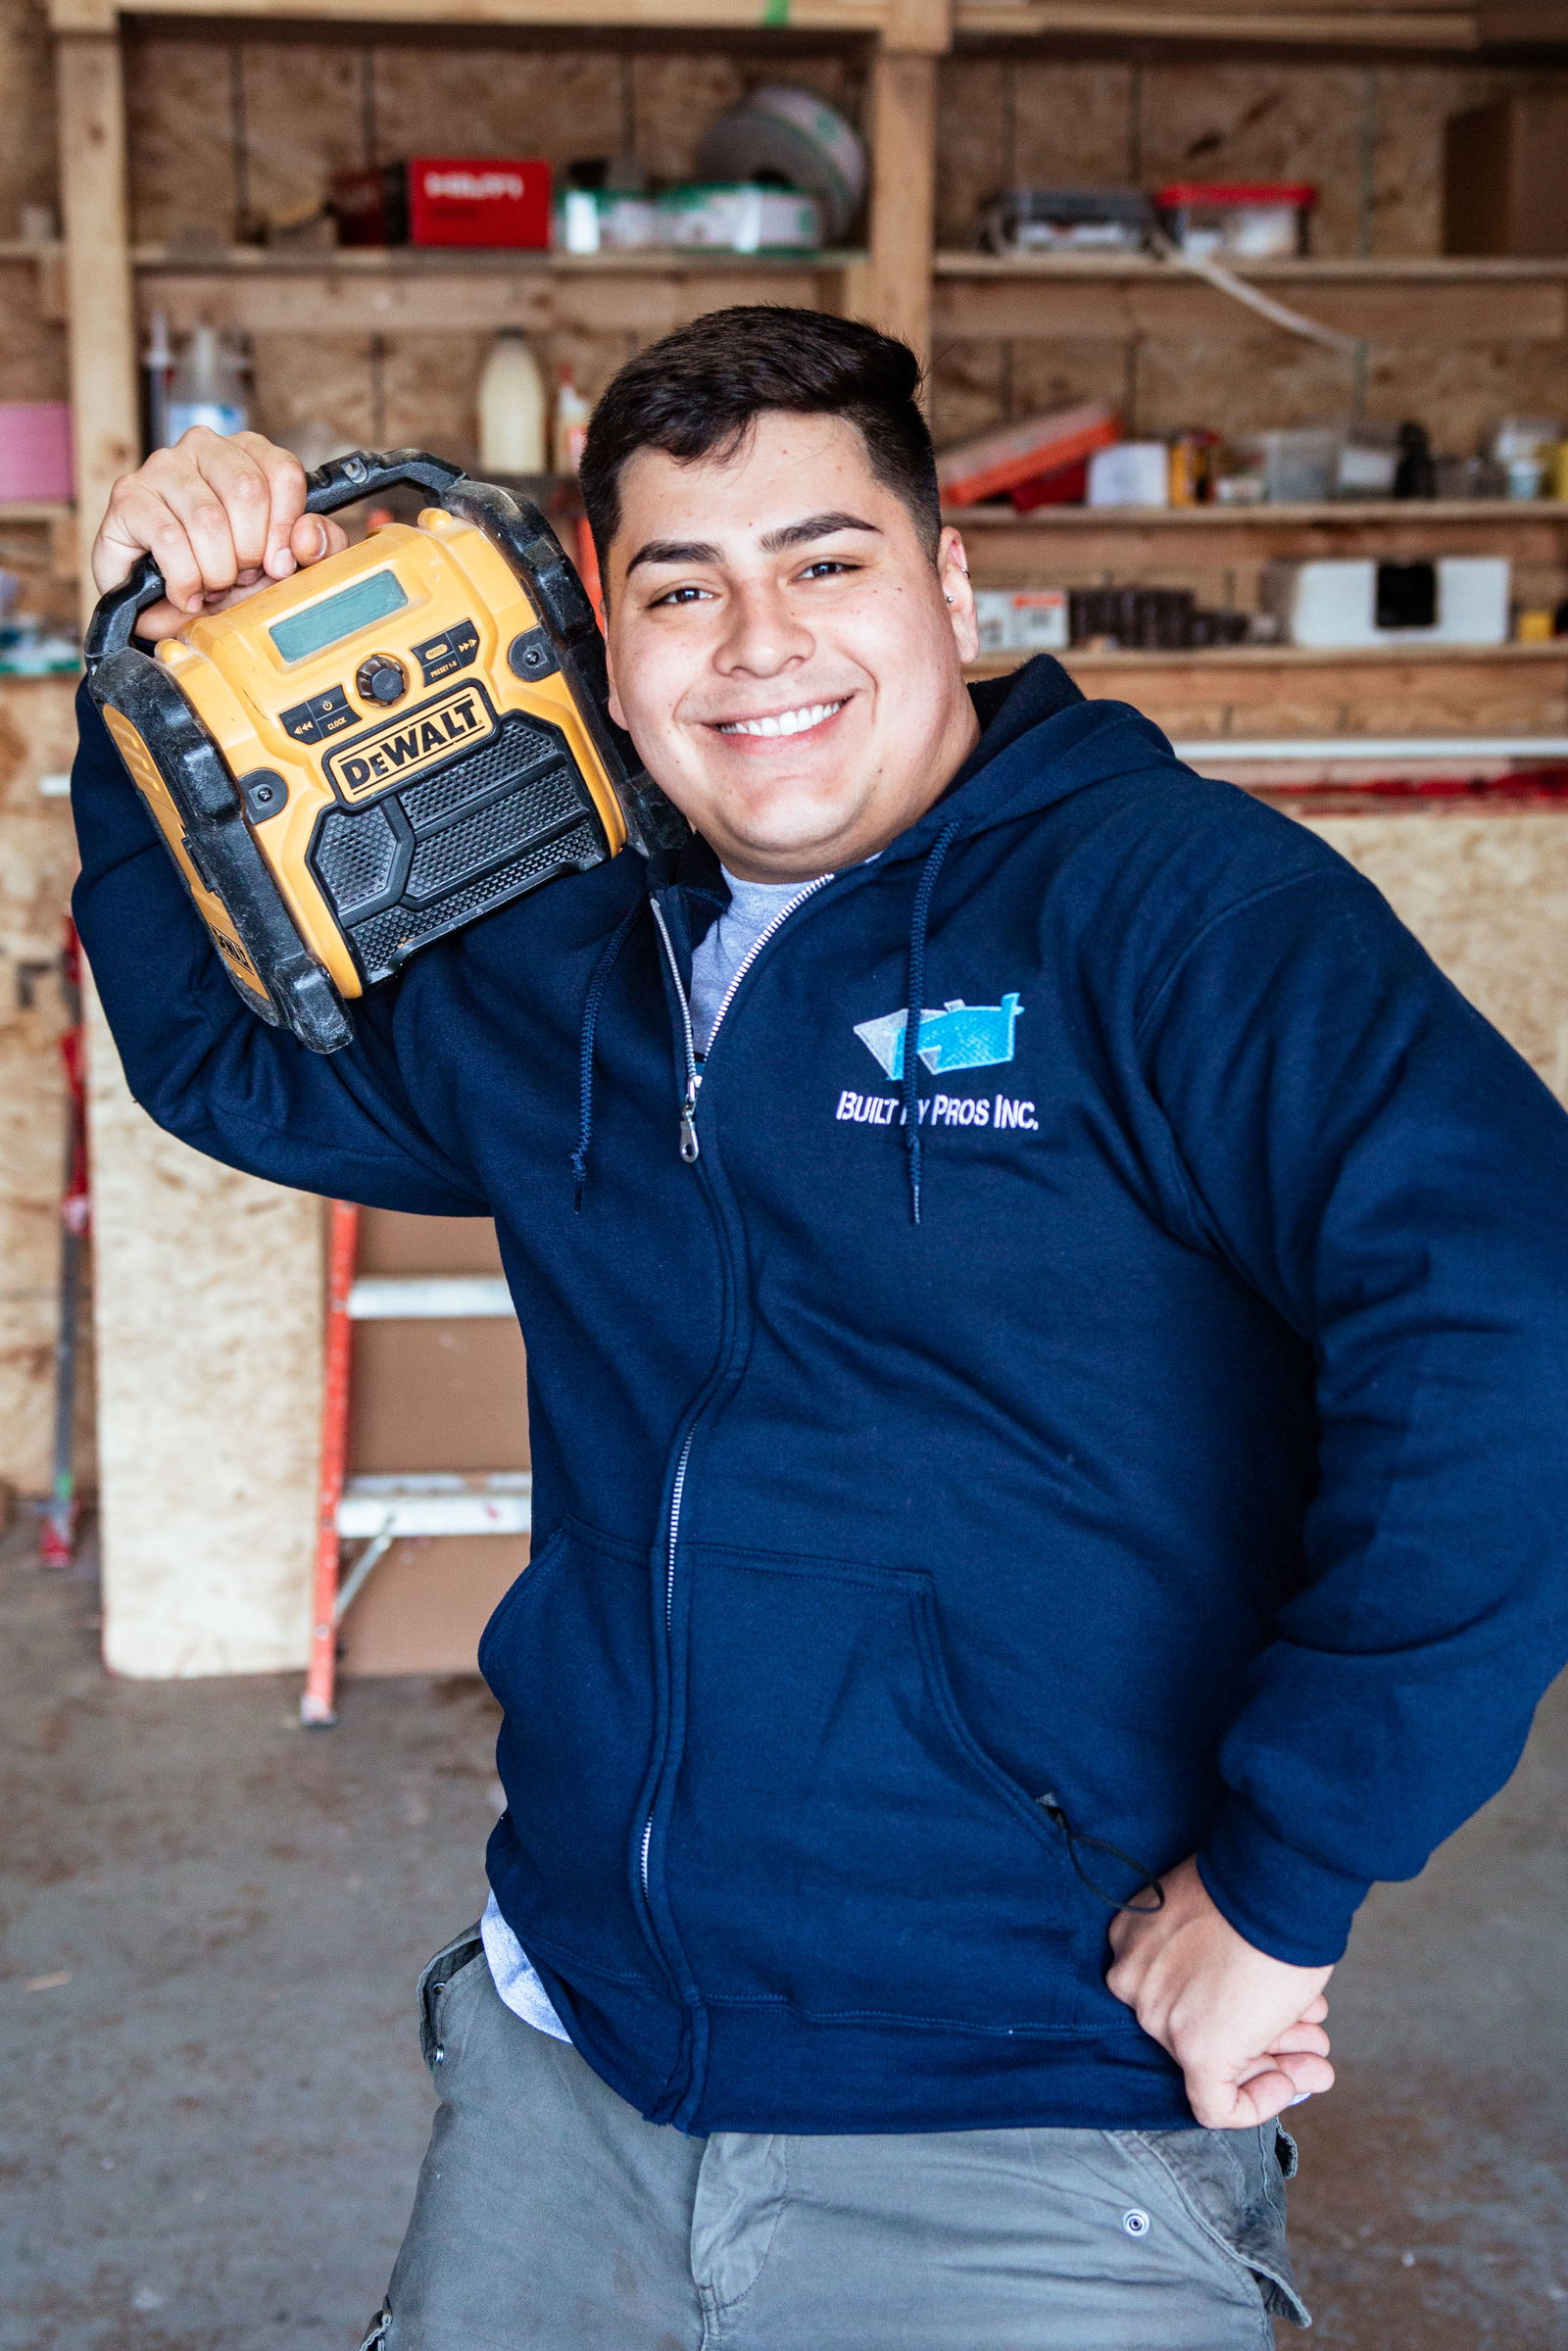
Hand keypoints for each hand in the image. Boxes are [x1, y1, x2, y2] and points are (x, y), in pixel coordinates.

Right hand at [92, 428, 349, 641]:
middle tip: (239, 578)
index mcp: (249, 454)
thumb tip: (308, 536)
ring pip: (207, 519)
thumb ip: (318, 547)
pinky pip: (168, 538)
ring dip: (215, 571)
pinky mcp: (128, 495)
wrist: (170, 610)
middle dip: (249, 552)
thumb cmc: (229, 577)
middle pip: (246, 491)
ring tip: (211, 587)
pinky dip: (184, 579)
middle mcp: (204, 448)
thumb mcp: (287, 566)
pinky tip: (187, 593)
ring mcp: (163, 467)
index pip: (283, 471)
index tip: (278, 564)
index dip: (285, 528)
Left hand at [1106, 1855, 1334, 2129]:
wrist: (1275, 1885)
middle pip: (1200, 2025)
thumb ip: (1218, 1965)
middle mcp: (1136, 1981)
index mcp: (1133, 1941)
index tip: (1265, 2006)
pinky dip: (1254, 2104)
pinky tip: (1289, 2081)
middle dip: (1262, 2035)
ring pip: (1214, 2062)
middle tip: (1308, 2037)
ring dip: (1275, 2061)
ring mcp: (1161, 2017)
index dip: (1229, 2005)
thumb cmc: (1257, 1891)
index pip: (1178, 1992)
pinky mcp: (1196, 2051)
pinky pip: (1214, 2105)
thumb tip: (1250, 2004)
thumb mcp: (1220, 1924)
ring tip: (1316, 2055)